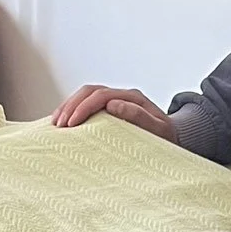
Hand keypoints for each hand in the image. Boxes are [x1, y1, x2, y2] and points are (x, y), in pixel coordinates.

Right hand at [50, 84, 177, 141]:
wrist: (174, 140)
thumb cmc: (167, 138)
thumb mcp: (158, 130)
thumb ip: (139, 116)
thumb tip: (113, 104)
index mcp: (133, 97)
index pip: (102, 95)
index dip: (85, 107)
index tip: (73, 124)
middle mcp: (122, 95)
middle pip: (90, 91)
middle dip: (71, 106)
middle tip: (60, 125)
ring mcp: (115, 100)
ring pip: (85, 95)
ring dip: (68, 106)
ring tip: (56, 123)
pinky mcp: (109, 109)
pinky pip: (87, 104)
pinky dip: (73, 111)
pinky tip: (62, 121)